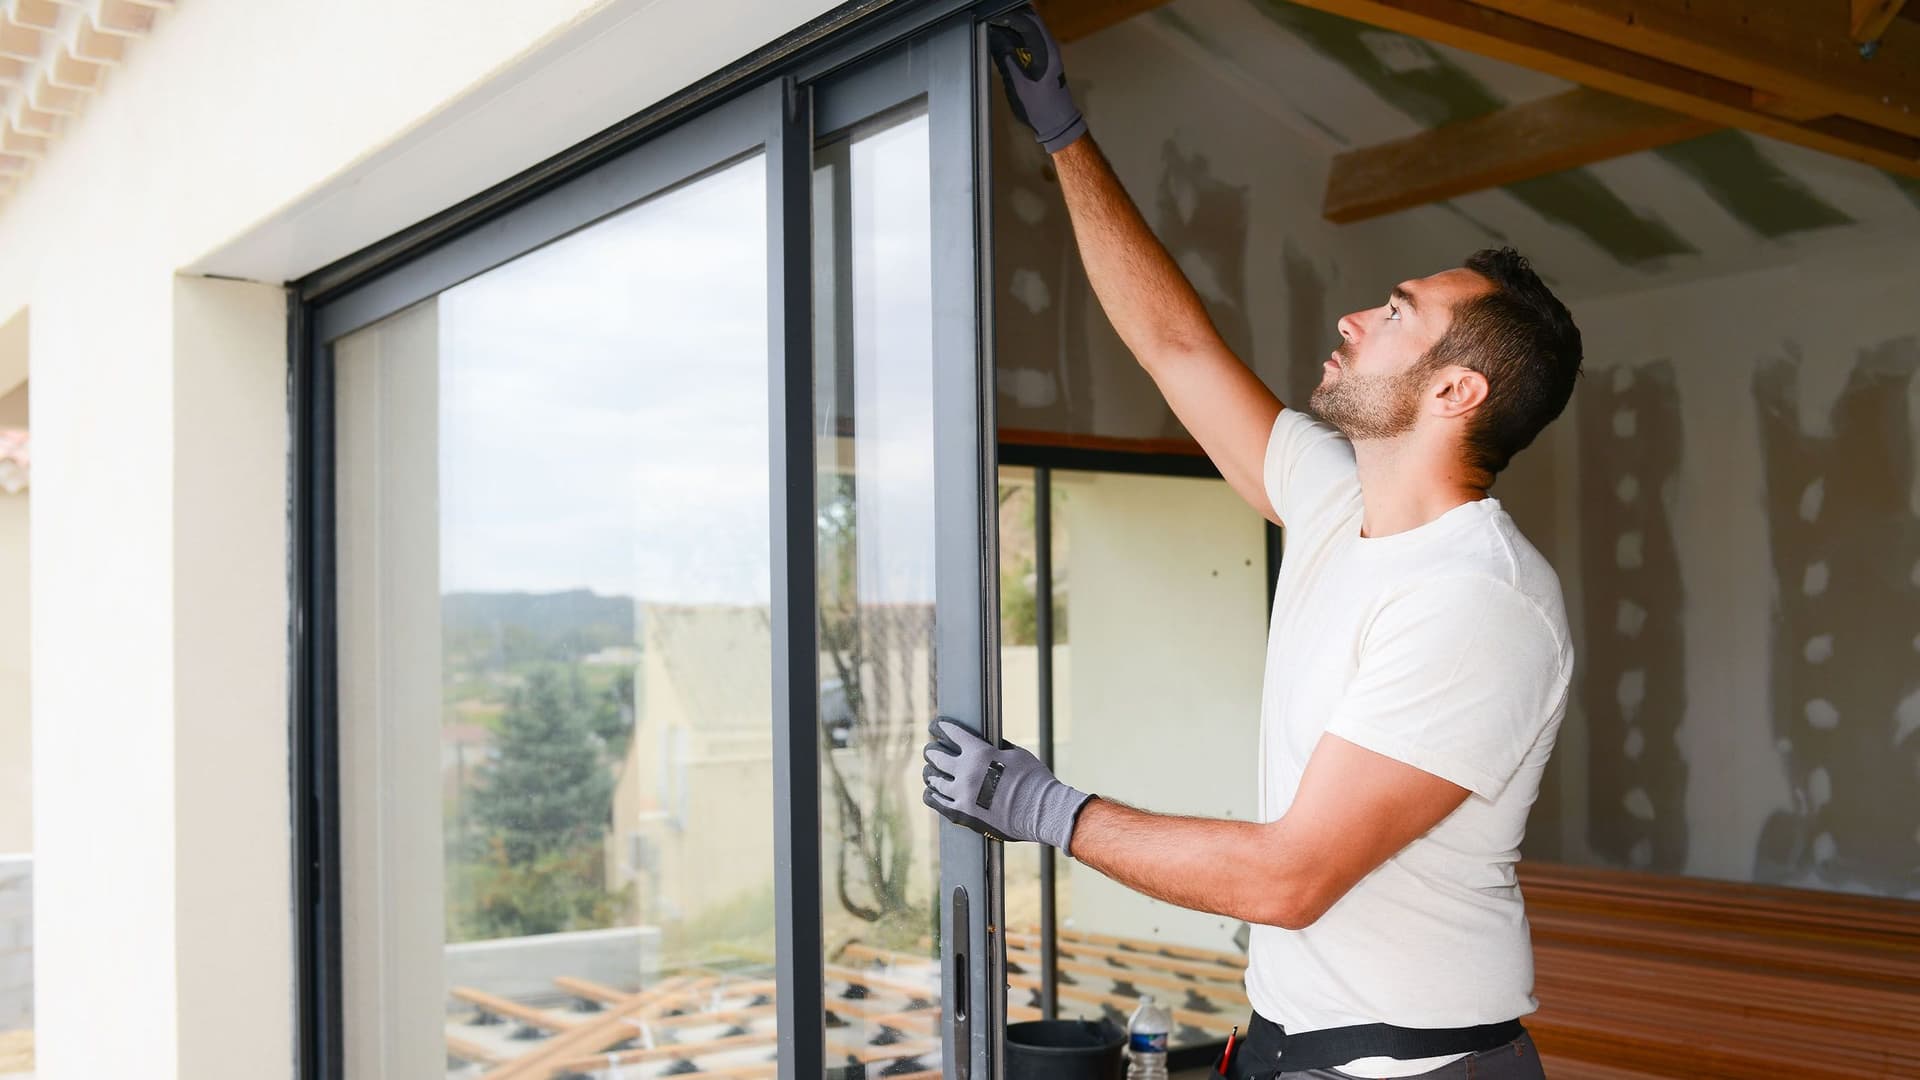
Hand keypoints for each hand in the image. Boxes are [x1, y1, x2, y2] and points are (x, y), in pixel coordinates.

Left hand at [922, 718, 1094, 852]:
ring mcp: (962, 794)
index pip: (951, 733)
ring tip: (931, 771)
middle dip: (932, 750)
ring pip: (934, 780)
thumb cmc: (1035, 781)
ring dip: (931, 773)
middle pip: (937, 756)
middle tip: (931, 749)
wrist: (1043, 812)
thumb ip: (996, 748)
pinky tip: (931, 791)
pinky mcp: (962, 814)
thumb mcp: (1016, 754)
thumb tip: (987, 743)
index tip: (935, 725)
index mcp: (979, 753)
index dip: (940, 727)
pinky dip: (932, 794)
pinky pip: (937, 802)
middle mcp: (966, 772)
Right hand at [986, 7, 1086, 153]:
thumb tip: (996, 41)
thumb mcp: (1019, 85)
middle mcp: (1050, 47)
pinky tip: (1005, 41)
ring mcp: (1049, 53)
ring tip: (995, 29)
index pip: (1030, 21)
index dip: (1012, 16)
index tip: (995, 18)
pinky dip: (1018, 38)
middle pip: (1030, 22)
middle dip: (1011, 20)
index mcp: (1047, 51)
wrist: (1057, 124)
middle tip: (992, 23)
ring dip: (1014, 28)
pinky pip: (1031, 41)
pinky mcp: (1045, 59)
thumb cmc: (1041, 108)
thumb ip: (1007, 61)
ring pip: (1030, 30)